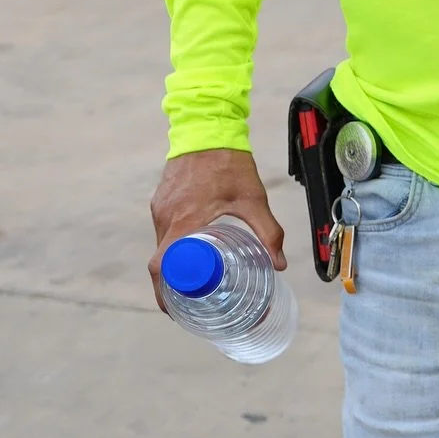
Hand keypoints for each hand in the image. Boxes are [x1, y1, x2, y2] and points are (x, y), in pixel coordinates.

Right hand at [148, 148, 285, 308]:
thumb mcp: (253, 200)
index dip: (163, 293)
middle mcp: (166, 217)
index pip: (161, 267)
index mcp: (183, 221)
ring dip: (172, 265)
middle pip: (159, 262)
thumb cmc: (229, 164)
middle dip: (169, 287)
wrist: (208, 126)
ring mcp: (161, 207)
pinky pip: (163, 230)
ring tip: (191, 283)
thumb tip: (279, 264)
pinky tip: (190, 252)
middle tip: (188, 304)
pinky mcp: (162, 199)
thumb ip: (268, 232)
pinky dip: (173, 246)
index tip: (174, 311)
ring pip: (161, 246)